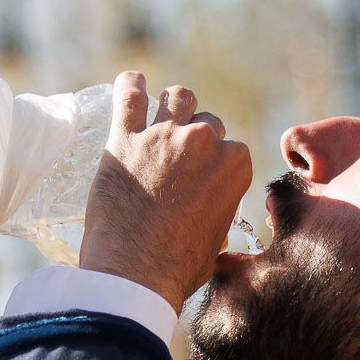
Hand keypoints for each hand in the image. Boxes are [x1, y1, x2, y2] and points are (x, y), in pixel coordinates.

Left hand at [79, 73, 252, 311]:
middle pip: (206, 123)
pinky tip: (130, 85)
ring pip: (176, 97)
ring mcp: (164, 136)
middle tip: (177, 158)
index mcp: (234, 165)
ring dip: (172, 105)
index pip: (231, 149)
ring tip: (160, 116)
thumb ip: (218, 217)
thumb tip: (212, 220)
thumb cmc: (177, 268)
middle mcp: (203, 142)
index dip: (214, 164)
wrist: (135, 273)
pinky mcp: (124, 139)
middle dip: (195, 138)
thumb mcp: (215, 242)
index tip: (201, 177)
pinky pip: (128, 94)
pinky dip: (130, 86)